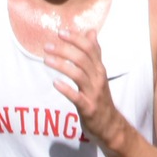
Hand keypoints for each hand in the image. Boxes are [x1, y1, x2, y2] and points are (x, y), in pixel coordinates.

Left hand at [38, 28, 128, 149]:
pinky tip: (55, 83)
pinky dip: (66, 89)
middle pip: (83, 59)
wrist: (110, 125)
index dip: (75, 38)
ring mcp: (94, 93)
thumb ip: (94, 53)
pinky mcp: (88, 108)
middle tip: (47, 46)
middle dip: (64, 50)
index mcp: (99, 69)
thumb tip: (91, 31)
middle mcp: (98, 78)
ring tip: (46, 60)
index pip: (90, 48)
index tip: (60, 32)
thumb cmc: (100, 97)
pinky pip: (76, 97)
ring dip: (62, 65)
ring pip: (79, 74)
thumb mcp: (98, 73)